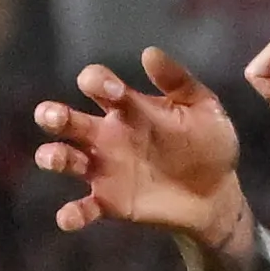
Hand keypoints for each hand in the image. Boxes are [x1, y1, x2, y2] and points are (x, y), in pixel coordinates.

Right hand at [36, 48, 250, 242]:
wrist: (218, 194)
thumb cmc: (209, 144)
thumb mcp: (203, 107)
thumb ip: (178, 81)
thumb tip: (149, 53)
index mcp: (128, 107)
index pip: (98, 84)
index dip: (97, 81)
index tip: (112, 90)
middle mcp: (108, 135)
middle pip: (67, 120)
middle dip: (53, 114)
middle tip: (51, 115)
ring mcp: (105, 169)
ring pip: (65, 158)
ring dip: (52, 156)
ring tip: (54, 157)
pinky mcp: (110, 202)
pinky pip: (83, 208)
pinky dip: (72, 214)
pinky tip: (68, 217)